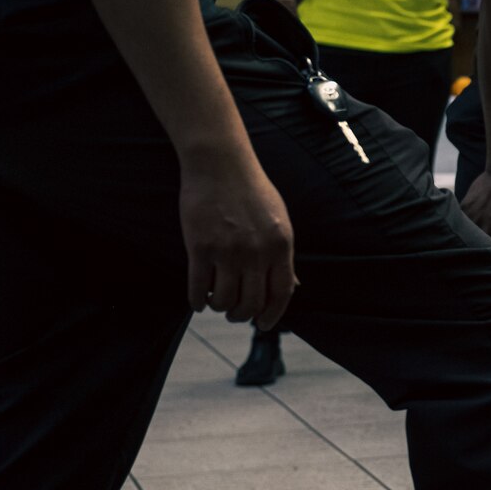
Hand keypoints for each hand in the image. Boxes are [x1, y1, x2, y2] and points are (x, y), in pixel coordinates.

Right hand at [181, 149, 294, 329]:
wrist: (220, 165)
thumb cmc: (251, 192)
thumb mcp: (279, 221)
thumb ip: (283, 255)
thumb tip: (293, 287)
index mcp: (280, 245)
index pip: (282, 293)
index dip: (273, 315)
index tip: (264, 324)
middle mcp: (256, 251)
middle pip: (251, 302)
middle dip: (242, 315)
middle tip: (235, 314)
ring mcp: (227, 250)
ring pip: (224, 300)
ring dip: (220, 307)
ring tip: (217, 302)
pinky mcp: (200, 246)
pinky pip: (198, 288)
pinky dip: (197, 301)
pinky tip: (198, 301)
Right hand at [462, 169, 490, 253]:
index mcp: (489, 231)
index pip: (484, 249)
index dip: (487, 252)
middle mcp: (475, 224)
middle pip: (472, 241)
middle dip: (477, 244)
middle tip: (483, 242)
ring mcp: (467, 214)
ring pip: (465, 230)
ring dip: (469, 233)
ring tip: (476, 233)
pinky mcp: (463, 204)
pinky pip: (461, 218)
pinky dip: (466, 222)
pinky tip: (472, 221)